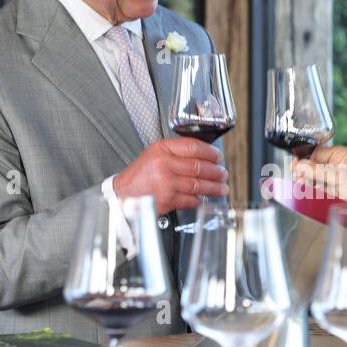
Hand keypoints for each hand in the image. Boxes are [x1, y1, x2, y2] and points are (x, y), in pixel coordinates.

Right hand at [112, 138, 228, 214]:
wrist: (123, 194)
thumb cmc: (139, 175)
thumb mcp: (154, 154)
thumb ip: (176, 152)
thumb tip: (203, 155)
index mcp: (162, 150)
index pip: (193, 147)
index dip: (210, 152)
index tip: (218, 156)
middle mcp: (164, 164)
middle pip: (199, 167)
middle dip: (216, 171)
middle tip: (223, 173)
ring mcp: (166, 183)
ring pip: (198, 184)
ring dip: (213, 187)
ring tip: (222, 187)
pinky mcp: (167, 199)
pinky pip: (190, 199)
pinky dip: (199, 200)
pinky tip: (203, 199)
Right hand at [291, 145, 346, 209]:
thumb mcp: (337, 178)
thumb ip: (317, 171)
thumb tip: (300, 165)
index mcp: (341, 153)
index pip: (316, 152)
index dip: (304, 160)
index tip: (295, 167)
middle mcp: (339, 162)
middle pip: (314, 163)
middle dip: (305, 172)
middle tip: (297, 179)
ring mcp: (337, 174)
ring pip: (316, 174)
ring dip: (308, 181)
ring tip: (302, 186)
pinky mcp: (336, 186)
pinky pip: (320, 184)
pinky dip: (314, 188)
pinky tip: (309, 192)